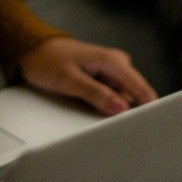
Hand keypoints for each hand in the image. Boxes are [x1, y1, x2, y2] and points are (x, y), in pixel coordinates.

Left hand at [16, 37, 156, 115]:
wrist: (32, 51)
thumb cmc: (47, 61)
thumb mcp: (69, 80)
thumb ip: (96, 94)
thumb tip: (121, 107)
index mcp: (113, 61)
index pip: (141, 88)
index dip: (148, 108)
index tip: (150, 127)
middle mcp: (117, 64)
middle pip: (134, 95)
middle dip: (129, 112)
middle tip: (118, 130)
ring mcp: (111, 71)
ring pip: (123, 98)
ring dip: (116, 110)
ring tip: (101, 117)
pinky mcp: (103, 78)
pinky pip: (112, 96)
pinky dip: (107, 106)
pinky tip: (95, 111)